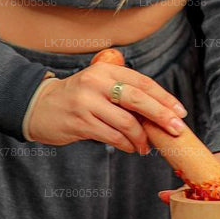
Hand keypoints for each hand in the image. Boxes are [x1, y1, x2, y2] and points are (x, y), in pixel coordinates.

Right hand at [26, 61, 188, 153]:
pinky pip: (112, 137)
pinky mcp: (80, 123)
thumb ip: (123, 89)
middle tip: (176, 130)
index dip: (164, 98)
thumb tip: (159, 108)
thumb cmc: (77, 97)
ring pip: (126, 122)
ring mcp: (87, 103)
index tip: (179, 112)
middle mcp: (96, 83)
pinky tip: (131, 148)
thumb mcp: (98, 83)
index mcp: (105, 70)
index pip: (142, 82)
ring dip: (142, 138)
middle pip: (138, 99)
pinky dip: (126, 145)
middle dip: (161, 116)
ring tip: (147, 146)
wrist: (39, 107)